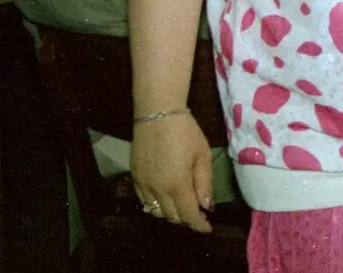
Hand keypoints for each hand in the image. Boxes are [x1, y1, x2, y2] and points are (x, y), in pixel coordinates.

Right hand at [131, 114, 213, 232]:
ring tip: (183, 206)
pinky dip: (156, 205)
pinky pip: (144, 201)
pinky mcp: (134, 178)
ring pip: (156, 212)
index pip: (188, 216)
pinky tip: (165, 198)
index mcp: (177, 185)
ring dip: (171, 214)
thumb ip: (204, 183)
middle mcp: (157, 190)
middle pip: (172, 217)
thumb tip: (207, 207)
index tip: (208, 227)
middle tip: (199, 213)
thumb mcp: (202, 155)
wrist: (157, 114)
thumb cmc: (185, 132)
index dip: (199, 225)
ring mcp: (143, 185)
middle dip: (187, 219)